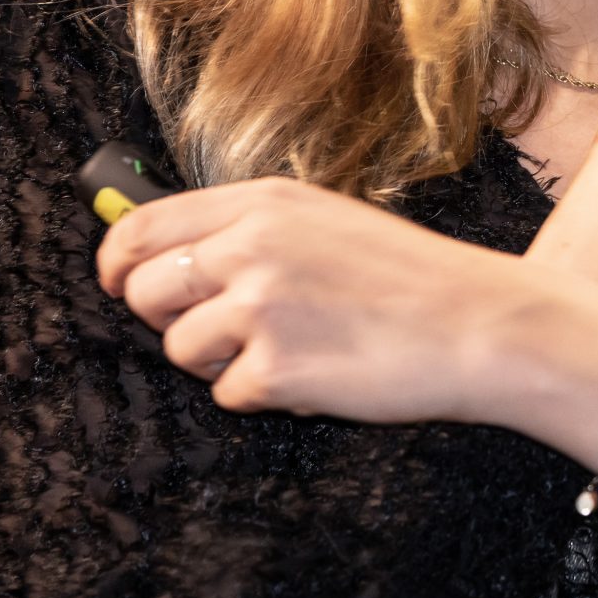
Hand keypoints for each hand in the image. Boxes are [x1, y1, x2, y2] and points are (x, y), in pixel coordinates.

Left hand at [96, 176, 556, 423]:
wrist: (479, 324)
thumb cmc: (410, 277)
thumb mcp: (327, 220)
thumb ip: (248, 227)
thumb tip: (159, 249)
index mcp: (264, 203)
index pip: (142, 226)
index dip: (118, 263)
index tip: (120, 284)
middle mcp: (251, 245)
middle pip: (142, 290)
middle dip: (168, 318)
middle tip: (224, 329)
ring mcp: (260, 306)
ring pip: (178, 348)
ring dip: (221, 360)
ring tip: (290, 346)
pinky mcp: (274, 368)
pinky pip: (226, 393)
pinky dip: (263, 394)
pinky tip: (316, 372)